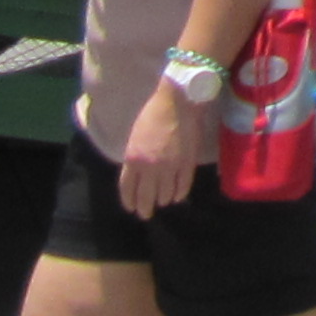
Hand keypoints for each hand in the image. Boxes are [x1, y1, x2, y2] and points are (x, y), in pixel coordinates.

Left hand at [118, 74, 200, 217]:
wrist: (177, 101)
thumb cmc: (153, 114)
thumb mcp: (135, 138)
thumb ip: (135, 159)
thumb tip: (138, 175)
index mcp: (133, 159)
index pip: (128, 189)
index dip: (129, 201)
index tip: (132, 208)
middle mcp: (150, 167)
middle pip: (145, 197)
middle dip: (144, 209)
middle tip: (146, 214)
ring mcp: (170, 167)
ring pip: (165, 194)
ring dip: (163, 200)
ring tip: (163, 202)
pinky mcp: (187, 163)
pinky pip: (183, 186)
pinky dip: (179, 194)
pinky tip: (177, 196)